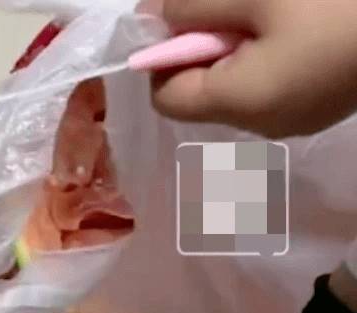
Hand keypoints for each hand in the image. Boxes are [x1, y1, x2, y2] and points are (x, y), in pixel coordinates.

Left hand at [152, 0, 356, 136]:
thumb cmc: (337, 3)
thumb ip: (195, 5)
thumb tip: (151, 16)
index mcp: (240, 103)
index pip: (165, 96)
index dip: (162, 53)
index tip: (186, 13)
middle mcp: (262, 124)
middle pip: (204, 91)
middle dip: (206, 42)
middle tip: (239, 3)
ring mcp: (296, 118)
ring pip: (241, 85)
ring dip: (241, 42)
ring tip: (275, 9)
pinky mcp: (323, 104)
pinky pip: (276, 82)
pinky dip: (271, 51)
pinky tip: (299, 21)